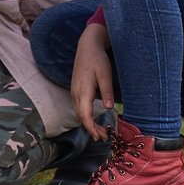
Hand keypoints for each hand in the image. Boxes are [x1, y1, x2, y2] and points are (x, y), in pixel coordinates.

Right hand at [71, 24, 114, 139]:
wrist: (86, 47)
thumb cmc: (97, 60)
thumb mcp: (105, 75)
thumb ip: (107, 91)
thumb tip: (109, 108)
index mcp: (83, 90)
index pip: (84, 115)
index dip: (91, 128)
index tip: (99, 137)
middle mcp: (75, 93)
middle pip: (81, 117)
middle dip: (91, 129)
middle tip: (105, 137)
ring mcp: (74, 91)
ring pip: (79, 113)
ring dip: (88, 124)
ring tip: (101, 131)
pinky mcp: (75, 90)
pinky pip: (78, 108)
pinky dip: (85, 116)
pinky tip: (93, 119)